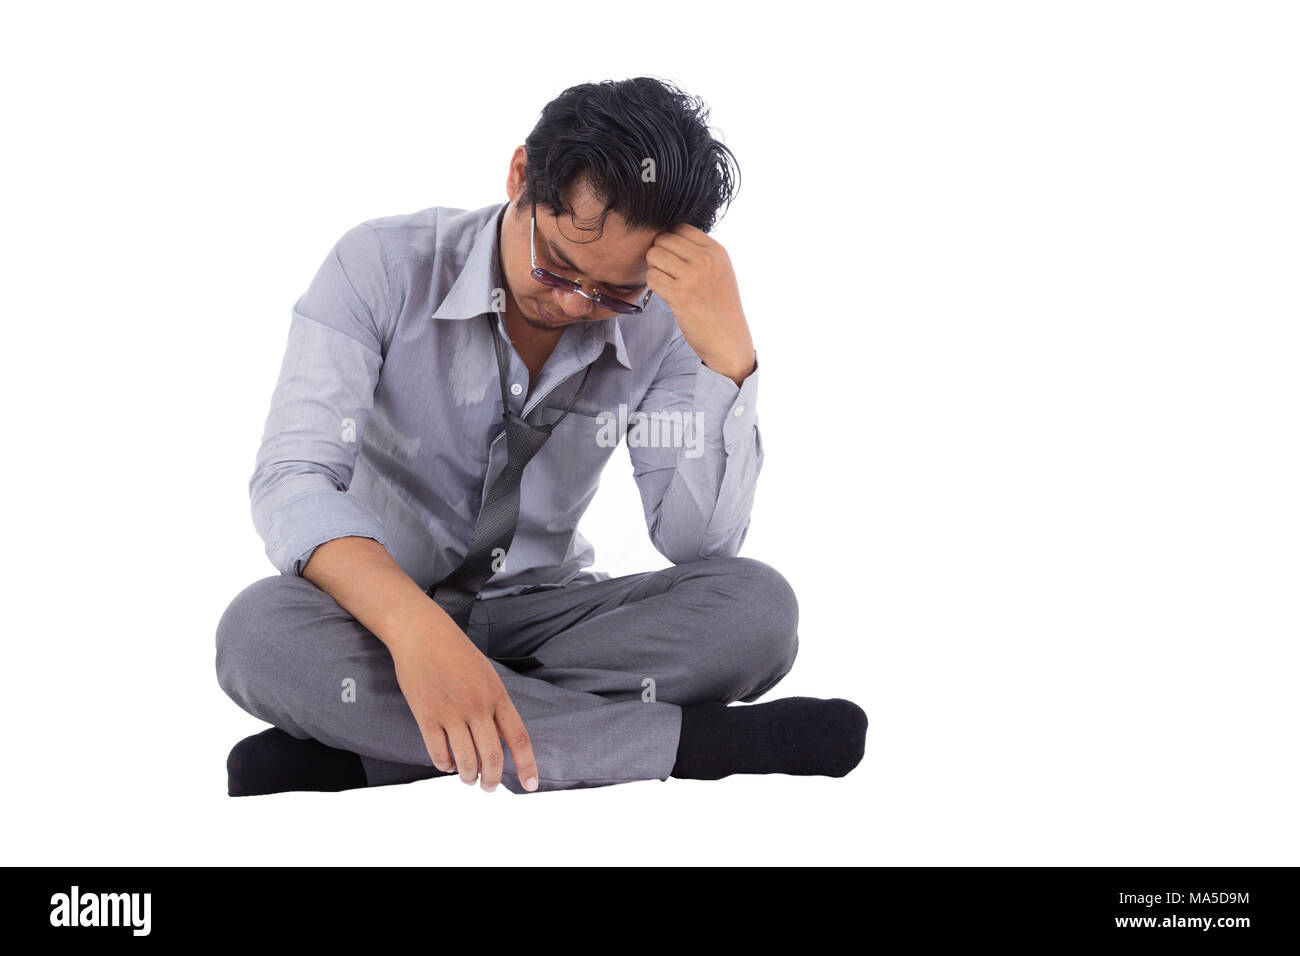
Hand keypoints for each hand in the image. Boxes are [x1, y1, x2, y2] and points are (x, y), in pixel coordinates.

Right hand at [389, 628, 539, 792]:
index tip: (530, 785)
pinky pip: (438, 754)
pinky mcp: (426, 716)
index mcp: (497, 694)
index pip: (518, 737)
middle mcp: (477, 706)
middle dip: (493, 780)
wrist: (422, 633)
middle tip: (489, 787)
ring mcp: (451, 712)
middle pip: (492, 757)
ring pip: (466, 761)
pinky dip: (445, 765)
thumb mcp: (486, 674)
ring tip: (468, 779)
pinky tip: (448, 763)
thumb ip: (495, 704)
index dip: (527, 765)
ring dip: (468, 777)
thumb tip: (501, 738)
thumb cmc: (455, 652)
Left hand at [646, 224, 755, 385]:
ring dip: (654, 269)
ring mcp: (692, 276)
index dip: (671, 240)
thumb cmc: (721, 306)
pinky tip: (665, 294)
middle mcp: (705, 259)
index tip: (673, 257)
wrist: (728, 339)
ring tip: (665, 282)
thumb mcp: (721, 270)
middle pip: (663, 239)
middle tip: (666, 272)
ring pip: (654, 256)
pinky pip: (652, 277)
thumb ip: (701, 252)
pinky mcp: (679, 295)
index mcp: (716, 250)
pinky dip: (653, 285)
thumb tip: (670, 236)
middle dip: (659, 254)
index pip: (680, 227)